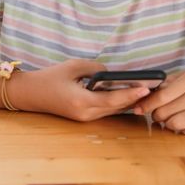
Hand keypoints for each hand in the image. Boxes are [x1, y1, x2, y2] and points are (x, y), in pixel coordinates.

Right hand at [12, 59, 150, 121]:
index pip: (112, 99)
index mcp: (81, 101)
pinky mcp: (84, 118)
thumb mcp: (73, 66)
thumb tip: (113, 73)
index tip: (147, 88)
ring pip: (113, 110)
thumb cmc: (50, 78)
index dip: (131, 94)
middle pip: (117, 107)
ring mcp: (85, 118)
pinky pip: (106, 110)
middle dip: (135, 98)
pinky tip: (130, 95)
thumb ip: (96, 68)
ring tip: (146, 91)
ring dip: (129, 102)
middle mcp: (85, 114)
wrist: (31, 94)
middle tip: (154, 87)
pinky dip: (118, 103)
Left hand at [133, 71, 184, 136]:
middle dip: (157, 115)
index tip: (139, 109)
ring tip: (172, 118)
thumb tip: (143, 96)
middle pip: (165, 113)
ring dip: (168, 124)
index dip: (147, 105)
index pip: (162, 96)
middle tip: (159, 114)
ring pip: (175, 125)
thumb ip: (166, 84)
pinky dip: (183, 130)